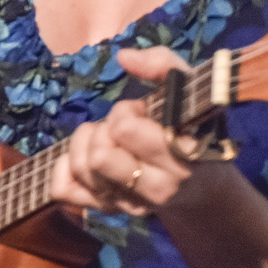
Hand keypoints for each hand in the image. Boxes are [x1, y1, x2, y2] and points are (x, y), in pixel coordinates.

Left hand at [48, 49, 225, 226]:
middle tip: (122, 127)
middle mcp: (158, 187)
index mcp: (181, 156)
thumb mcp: (191, 92)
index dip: (125, 112)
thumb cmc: (192, 130)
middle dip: (104, 129)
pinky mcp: (109, 211)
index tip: (140, 112)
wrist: (202, 188)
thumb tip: (124, 57)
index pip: (124, 130)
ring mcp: (131, 203)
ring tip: (108, 139)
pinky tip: (84, 156)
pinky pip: (64, 191)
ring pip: (81, 170)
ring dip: (85, 145)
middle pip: (98, 155)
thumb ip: (163, 65)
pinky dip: (65, 168)